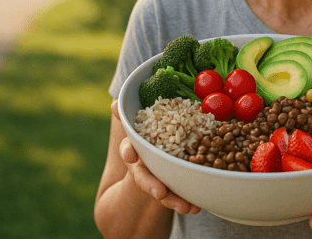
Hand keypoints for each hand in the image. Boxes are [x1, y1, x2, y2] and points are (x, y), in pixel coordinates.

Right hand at [110, 100, 201, 214]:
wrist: (157, 155)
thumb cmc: (150, 135)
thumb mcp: (144, 123)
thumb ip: (131, 116)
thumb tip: (114, 105)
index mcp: (136, 148)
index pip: (128, 150)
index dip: (129, 152)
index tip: (131, 156)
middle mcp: (143, 166)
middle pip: (144, 177)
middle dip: (152, 186)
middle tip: (160, 192)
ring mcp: (157, 178)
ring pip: (162, 191)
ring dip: (173, 200)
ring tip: (187, 207)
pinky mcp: (172, 186)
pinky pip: (179, 195)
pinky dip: (187, 201)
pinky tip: (197, 206)